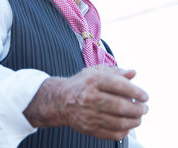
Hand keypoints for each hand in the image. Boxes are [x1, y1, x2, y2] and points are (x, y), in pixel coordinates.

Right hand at [24, 65, 147, 140]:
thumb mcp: (96, 71)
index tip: (144, 96)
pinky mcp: (89, 128)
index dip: (135, 91)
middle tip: (144, 108)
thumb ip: (116, 72)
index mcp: (93, 80)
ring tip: (139, 117)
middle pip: (120, 106)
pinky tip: (128, 125)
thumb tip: (133, 73)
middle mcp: (89, 97)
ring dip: (134, 121)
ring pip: (118, 122)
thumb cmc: (82, 84)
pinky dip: (124, 131)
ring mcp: (88, 114)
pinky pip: (112, 133)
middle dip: (138, 109)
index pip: (118, 85)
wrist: (61, 100)